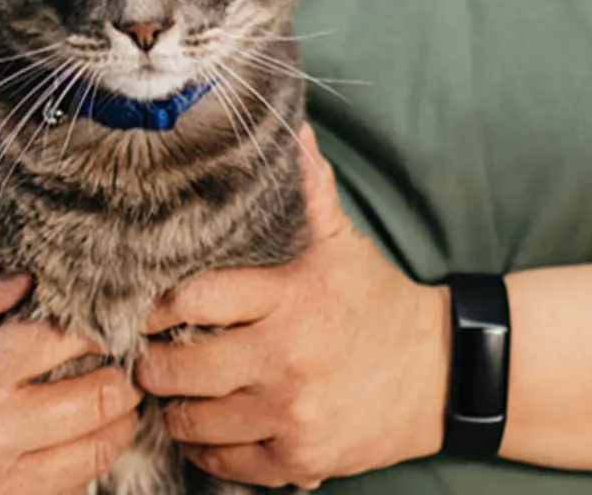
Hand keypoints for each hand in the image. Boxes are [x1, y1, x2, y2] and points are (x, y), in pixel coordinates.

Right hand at [0, 269, 140, 493]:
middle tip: (123, 355)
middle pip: (99, 398)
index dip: (96, 324)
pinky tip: (76, 435)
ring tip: (112, 393)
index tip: (105, 316)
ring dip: (117, 419)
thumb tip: (28, 277)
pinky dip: (85, 460)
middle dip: (121, 372)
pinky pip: (73, 490)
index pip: (65, 340)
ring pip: (98, 449)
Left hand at [137, 125, 451, 487]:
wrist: (440, 377)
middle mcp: (288, 359)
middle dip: (153, 363)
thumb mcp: (344, 245)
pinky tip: (209, 425)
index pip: (194, 300)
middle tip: (151, 355)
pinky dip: (206, 446)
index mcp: (293, 298)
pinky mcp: (298, 460)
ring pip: (191, 421)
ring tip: (178, 391)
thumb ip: (310, 191)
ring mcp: (292, 415)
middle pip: (178, 369)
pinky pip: (221, 461)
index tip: (150, 309)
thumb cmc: (378, 304)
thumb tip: (293, 130)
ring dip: (176, 407)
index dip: (160, 306)